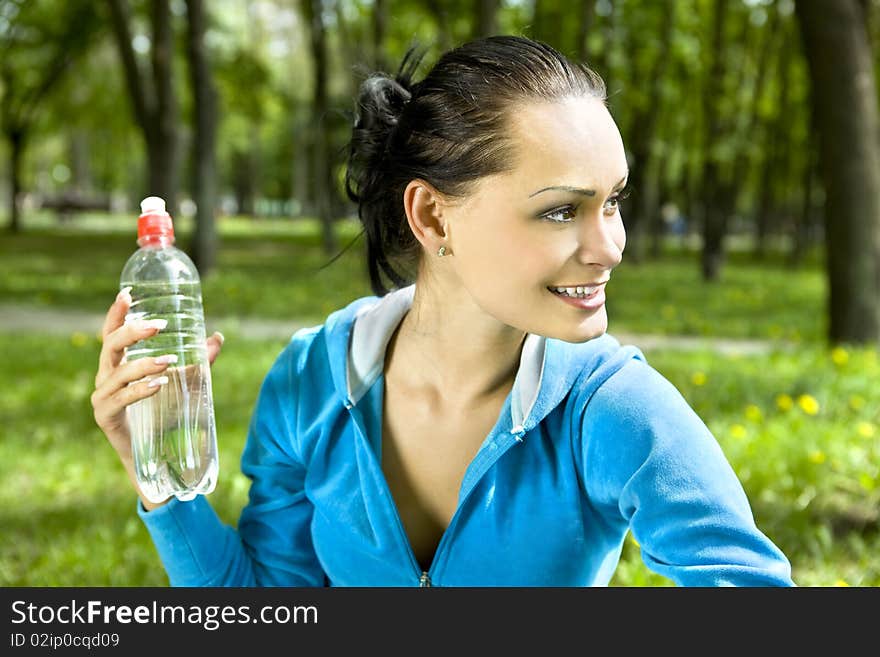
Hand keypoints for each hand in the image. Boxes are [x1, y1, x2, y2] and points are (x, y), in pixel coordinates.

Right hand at [90, 287, 223, 508]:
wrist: (156, 458)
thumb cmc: (166, 415)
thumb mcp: (187, 384)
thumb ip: (200, 362)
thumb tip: (218, 337)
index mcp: (119, 365)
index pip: (112, 333)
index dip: (116, 313)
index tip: (127, 293)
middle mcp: (106, 378)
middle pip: (110, 346)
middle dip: (133, 332)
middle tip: (160, 327)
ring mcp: (102, 398)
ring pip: (117, 373)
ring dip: (144, 364)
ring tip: (169, 362)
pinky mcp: (105, 418)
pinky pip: (120, 399)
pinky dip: (139, 389)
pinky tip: (159, 385)